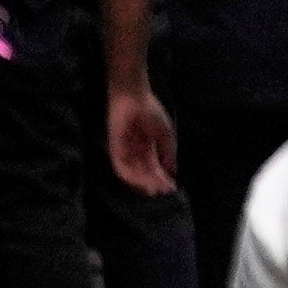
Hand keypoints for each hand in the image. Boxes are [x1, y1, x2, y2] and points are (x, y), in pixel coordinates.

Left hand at [108, 82, 173, 197]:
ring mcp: (125, 152)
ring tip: (155, 187)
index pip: (154, 168)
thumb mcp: (166, 134)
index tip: (172, 187)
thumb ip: (168, 153)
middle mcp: (135, 153)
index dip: (162, 178)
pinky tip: (142, 180)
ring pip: (133, 174)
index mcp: (147, 148)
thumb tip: (172, 172)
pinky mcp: (114, 150)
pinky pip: (121, 168)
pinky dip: (131, 176)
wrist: (134, 96)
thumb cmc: (150, 110)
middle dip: (154, 183)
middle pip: (144, 173)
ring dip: (144, 182)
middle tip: (164, 191)